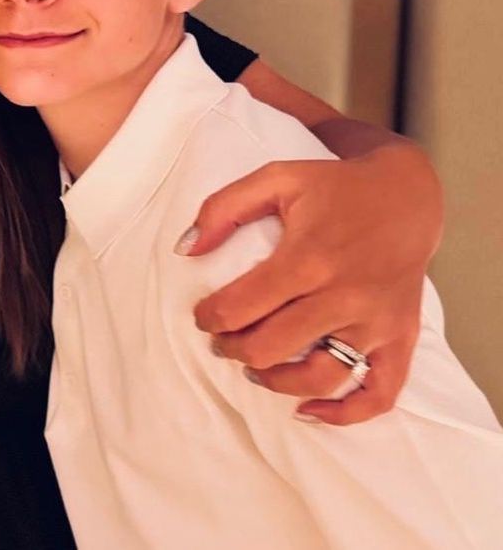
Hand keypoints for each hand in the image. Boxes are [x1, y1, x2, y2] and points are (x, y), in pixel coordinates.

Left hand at [179, 140, 441, 423]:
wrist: (408, 195)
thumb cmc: (334, 187)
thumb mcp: (275, 178)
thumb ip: (223, 208)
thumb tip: (185, 249)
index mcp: (308, 257)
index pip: (243, 306)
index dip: (211, 317)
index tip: (203, 316)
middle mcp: (344, 295)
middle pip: (272, 347)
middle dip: (233, 349)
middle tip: (222, 341)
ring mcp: (376, 322)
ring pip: (320, 378)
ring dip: (276, 381)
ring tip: (254, 369)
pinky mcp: (401, 337)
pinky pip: (381, 392)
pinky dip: (345, 413)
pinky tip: (308, 410)